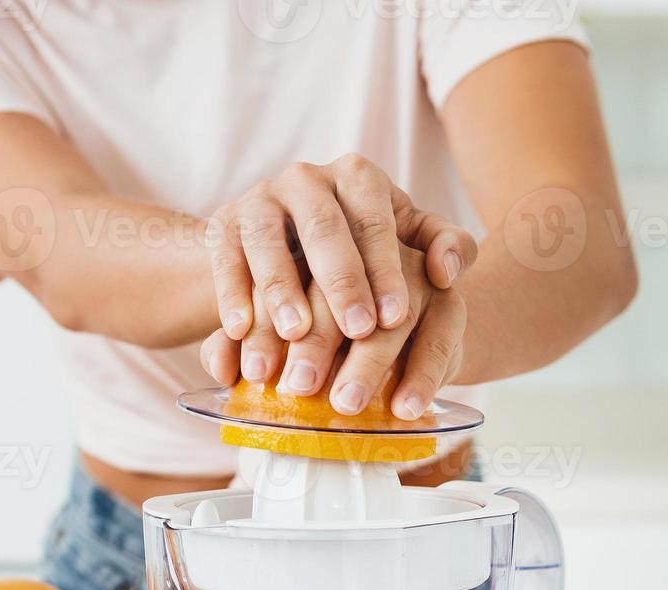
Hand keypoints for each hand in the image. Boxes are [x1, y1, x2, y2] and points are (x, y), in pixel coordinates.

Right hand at [203, 154, 475, 413]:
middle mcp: (305, 178)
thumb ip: (446, 246)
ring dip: (280, 290)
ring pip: (266, 241)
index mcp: (356, 175)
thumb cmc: (360, 247)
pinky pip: (224, 258)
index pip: (374, 220)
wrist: (284, 242)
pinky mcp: (222, 224)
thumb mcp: (407, 240)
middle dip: (340, 282)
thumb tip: (446, 270)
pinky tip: (239, 332)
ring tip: (293, 336)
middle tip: (356, 332)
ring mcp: (259, 199)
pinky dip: (230, 293)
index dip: (386, 270)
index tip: (395, 320)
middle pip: (322, 228)